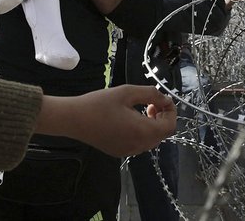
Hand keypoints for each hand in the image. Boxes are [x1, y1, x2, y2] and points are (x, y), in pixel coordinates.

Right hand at [37, 85, 176, 157]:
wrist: (73, 119)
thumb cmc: (99, 104)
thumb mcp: (127, 92)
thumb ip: (150, 93)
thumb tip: (164, 98)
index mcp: (142, 131)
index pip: (170, 126)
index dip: (171, 111)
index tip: (161, 99)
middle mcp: (138, 146)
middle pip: (162, 134)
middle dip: (162, 117)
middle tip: (151, 102)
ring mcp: (129, 151)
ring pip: (151, 140)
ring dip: (152, 124)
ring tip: (141, 109)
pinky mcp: (119, 152)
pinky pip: (139, 143)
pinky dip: (142, 132)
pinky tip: (129, 119)